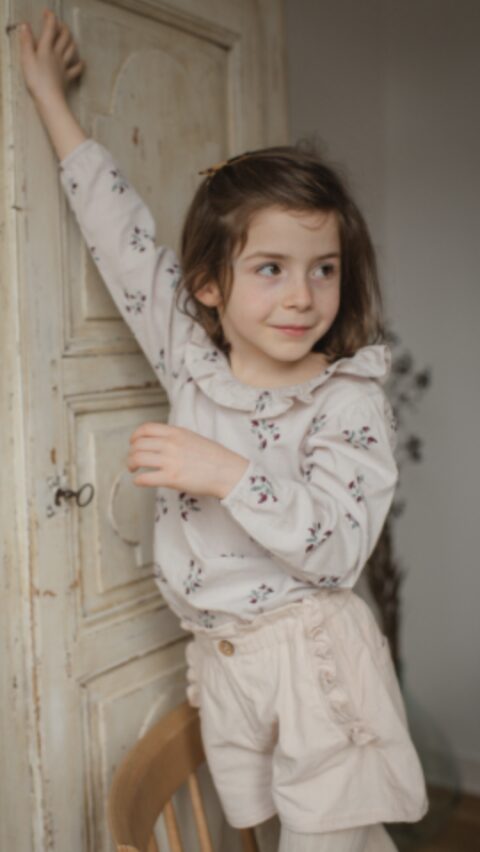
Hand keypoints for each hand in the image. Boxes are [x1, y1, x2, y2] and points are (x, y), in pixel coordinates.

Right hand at [19, 8, 84, 104]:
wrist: (49, 98)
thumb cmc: (35, 79)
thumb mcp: (26, 58)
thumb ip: (26, 42)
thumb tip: (25, 25)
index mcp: (46, 48)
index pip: (50, 28)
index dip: (50, 18)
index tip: (48, 13)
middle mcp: (57, 54)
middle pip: (64, 37)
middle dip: (63, 28)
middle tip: (60, 24)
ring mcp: (64, 66)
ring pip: (71, 49)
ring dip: (71, 41)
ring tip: (69, 38)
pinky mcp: (67, 77)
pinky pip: (77, 69)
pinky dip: (80, 65)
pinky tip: (83, 62)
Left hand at [128, 423, 249, 499]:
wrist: (227, 471)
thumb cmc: (213, 457)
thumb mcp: (193, 438)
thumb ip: (175, 437)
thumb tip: (160, 442)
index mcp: (176, 432)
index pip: (146, 429)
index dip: (135, 436)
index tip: (133, 443)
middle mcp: (170, 444)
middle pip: (138, 445)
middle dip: (131, 453)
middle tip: (133, 461)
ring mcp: (170, 461)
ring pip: (137, 459)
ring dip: (131, 465)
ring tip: (134, 470)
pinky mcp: (171, 478)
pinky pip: (145, 478)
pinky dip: (138, 480)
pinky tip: (140, 481)